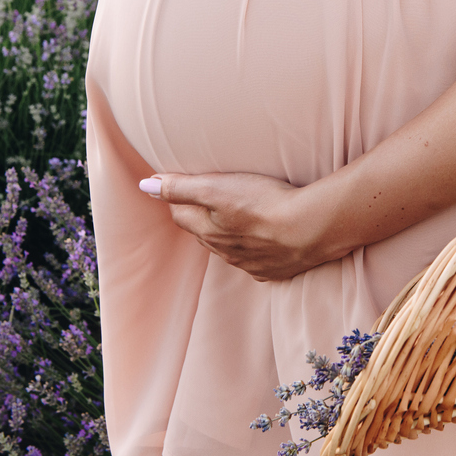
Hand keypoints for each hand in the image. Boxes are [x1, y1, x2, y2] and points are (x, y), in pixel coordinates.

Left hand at [139, 171, 342, 280]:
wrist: (310, 229)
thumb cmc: (264, 202)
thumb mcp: (217, 187)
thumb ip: (181, 187)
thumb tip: (145, 186)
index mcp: (208, 231)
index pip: (181, 214)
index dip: (179, 198)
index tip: (181, 185)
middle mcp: (224, 252)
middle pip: (203, 233)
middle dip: (200, 217)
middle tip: (207, 199)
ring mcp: (250, 264)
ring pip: (229, 248)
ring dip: (228, 234)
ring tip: (237, 217)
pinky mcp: (275, 270)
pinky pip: (256, 261)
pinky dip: (254, 249)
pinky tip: (264, 240)